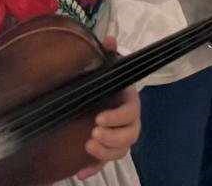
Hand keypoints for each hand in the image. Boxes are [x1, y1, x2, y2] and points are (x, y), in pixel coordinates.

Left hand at [75, 41, 140, 179]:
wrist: (97, 94)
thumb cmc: (104, 80)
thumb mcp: (105, 65)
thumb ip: (107, 53)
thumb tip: (109, 39)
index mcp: (128, 101)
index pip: (131, 112)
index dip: (118, 117)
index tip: (98, 118)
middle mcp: (127, 121)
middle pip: (130, 134)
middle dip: (113, 136)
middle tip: (93, 133)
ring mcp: (118, 137)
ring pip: (121, 149)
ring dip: (106, 151)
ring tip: (88, 146)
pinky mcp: (106, 149)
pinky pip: (104, 162)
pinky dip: (94, 168)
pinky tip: (81, 172)